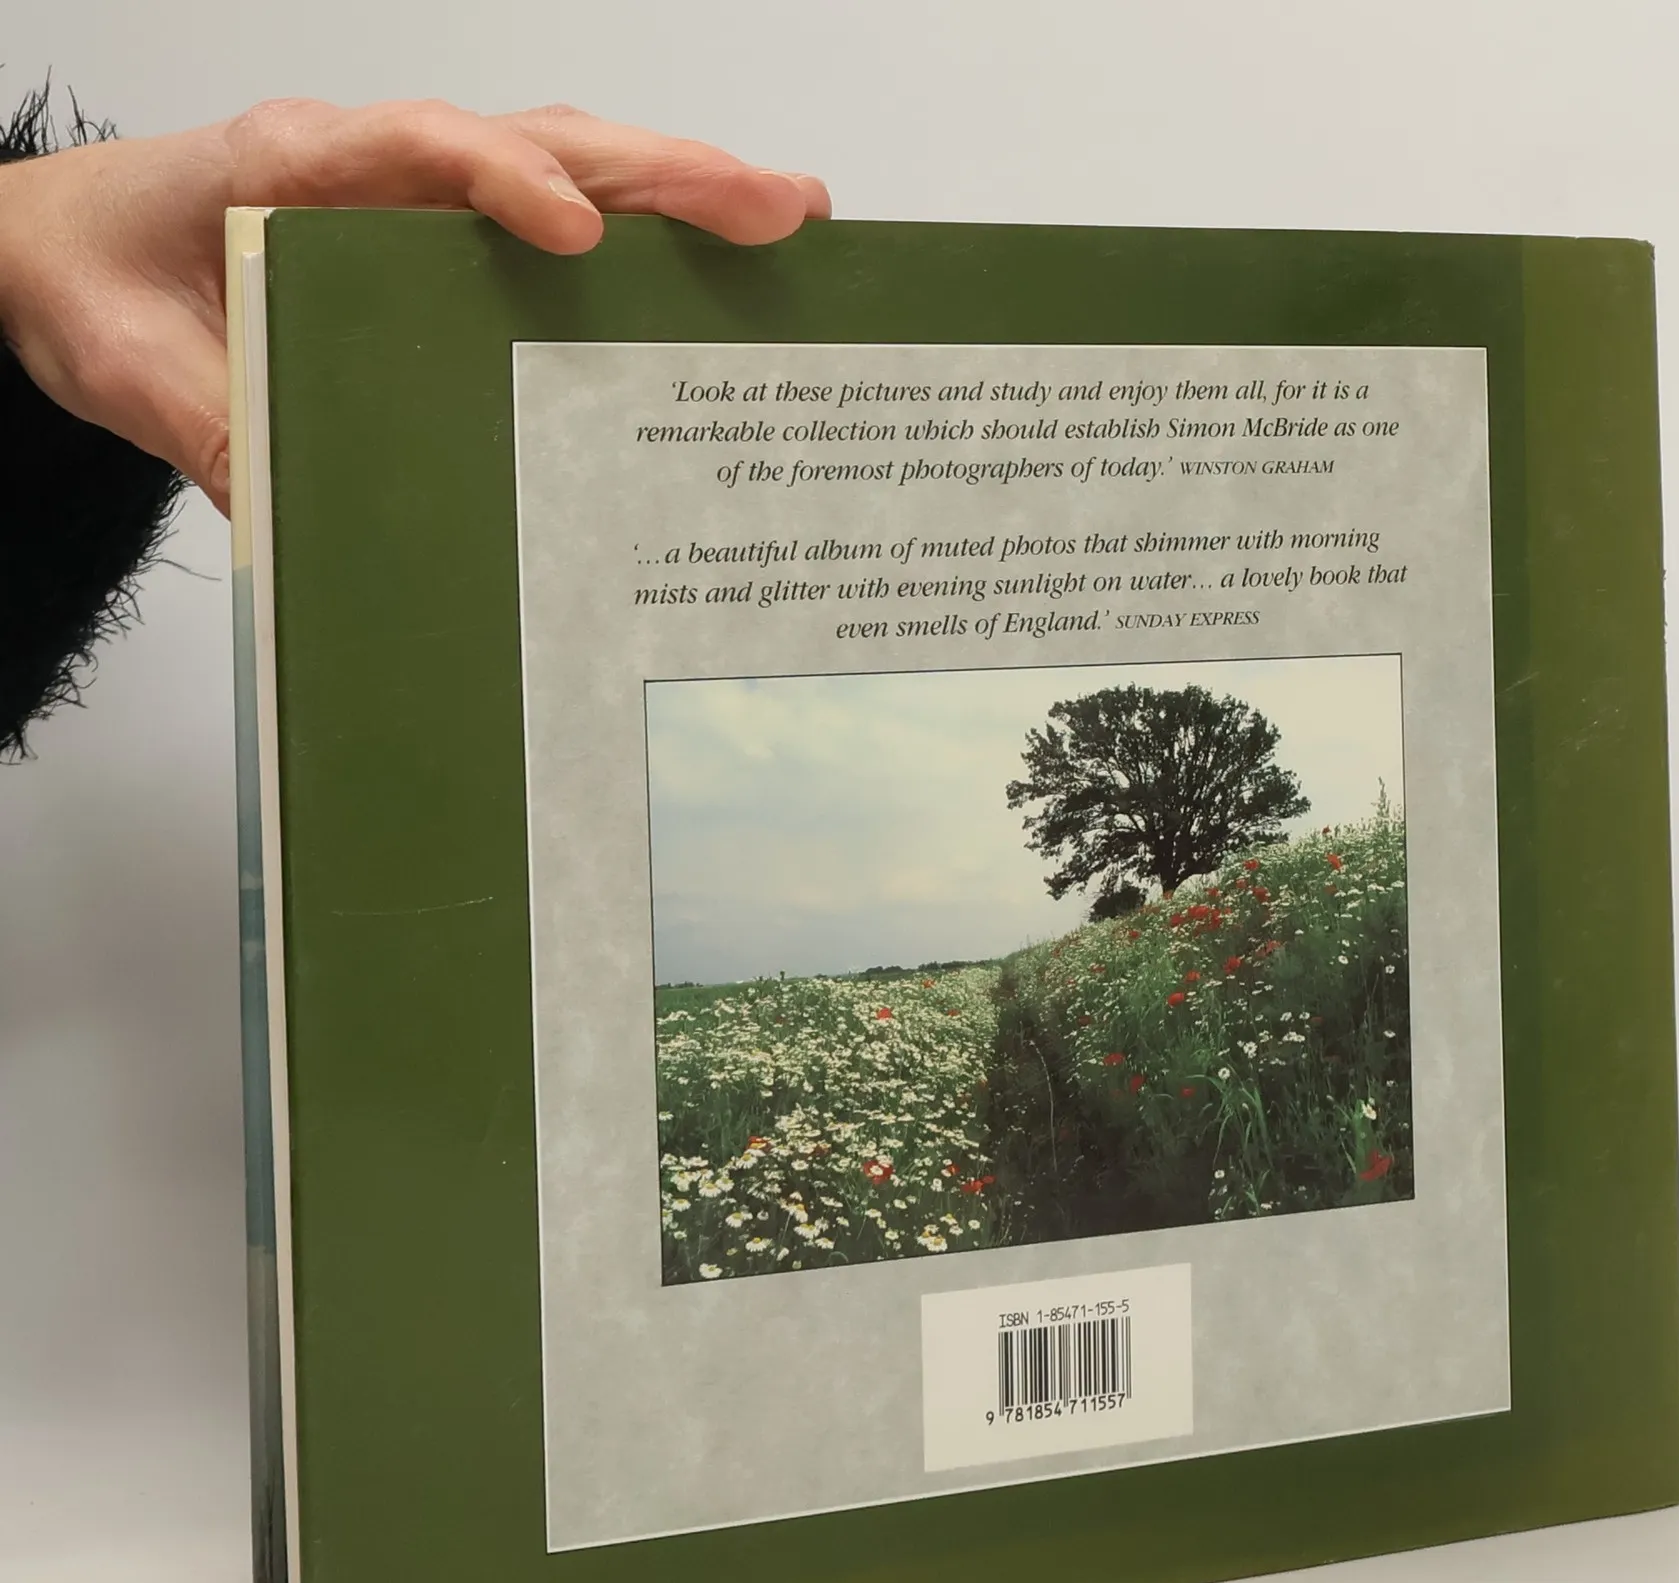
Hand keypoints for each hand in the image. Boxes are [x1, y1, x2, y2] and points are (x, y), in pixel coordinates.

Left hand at [0, 99, 829, 513]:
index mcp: (301, 170)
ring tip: (791, 220)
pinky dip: (646, 237)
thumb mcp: (137, 375)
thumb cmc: (100, 288)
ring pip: (575, 167)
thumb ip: (216, 437)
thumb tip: (314, 531)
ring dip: (685, 190)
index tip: (573, 234)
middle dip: (667, 172)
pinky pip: (561, 221)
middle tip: (779, 207)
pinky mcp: (450, 237)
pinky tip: (718, 269)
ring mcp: (428, 196)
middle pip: (545, 142)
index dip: (504, 179)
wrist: (63, 260)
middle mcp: (384, 166)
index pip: (423, 150)